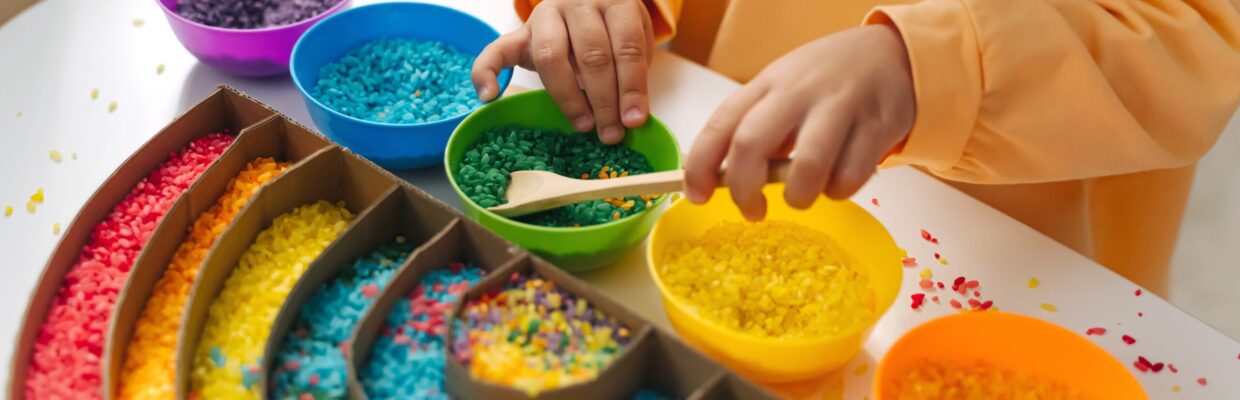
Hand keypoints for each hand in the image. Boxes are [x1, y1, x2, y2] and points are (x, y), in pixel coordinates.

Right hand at [471, 0, 654, 143]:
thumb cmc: (613, 27)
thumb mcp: (634, 35)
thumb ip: (632, 68)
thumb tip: (630, 117)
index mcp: (615, 2)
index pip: (626, 47)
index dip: (632, 86)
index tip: (634, 120)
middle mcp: (578, 4)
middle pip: (592, 54)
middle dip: (604, 100)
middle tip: (611, 133)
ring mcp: (545, 16)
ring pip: (552, 57)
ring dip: (569, 98)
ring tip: (583, 125)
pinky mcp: (520, 31)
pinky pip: (496, 49)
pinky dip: (486, 72)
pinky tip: (489, 96)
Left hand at [683, 24, 915, 220]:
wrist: (891, 55)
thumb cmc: (825, 82)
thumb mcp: (782, 91)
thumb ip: (753, 129)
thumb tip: (720, 179)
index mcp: (767, 84)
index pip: (720, 124)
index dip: (700, 166)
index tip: (696, 195)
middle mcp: (798, 92)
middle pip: (752, 145)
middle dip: (744, 190)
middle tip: (752, 210)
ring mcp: (839, 107)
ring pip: (807, 168)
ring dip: (799, 196)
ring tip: (802, 195)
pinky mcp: (877, 126)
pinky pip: (850, 176)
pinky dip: (838, 191)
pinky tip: (837, 181)